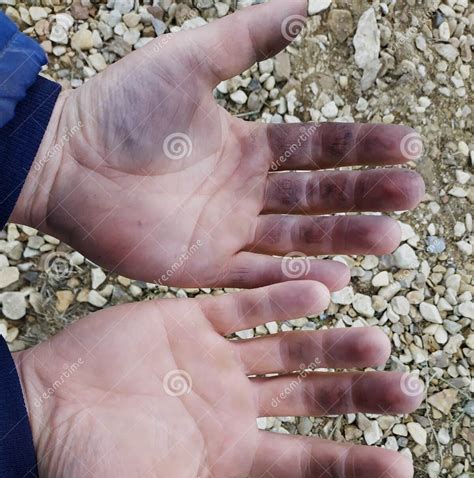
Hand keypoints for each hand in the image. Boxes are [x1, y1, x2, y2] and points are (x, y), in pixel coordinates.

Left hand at [16, 0, 423, 289]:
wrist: (68, 160)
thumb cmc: (122, 108)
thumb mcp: (191, 61)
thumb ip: (248, 38)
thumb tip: (306, 2)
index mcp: (249, 147)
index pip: (318, 150)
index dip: (363, 147)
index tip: (408, 145)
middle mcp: (247, 194)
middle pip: (319, 199)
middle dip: (366, 197)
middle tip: (411, 197)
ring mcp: (228, 233)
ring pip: (297, 241)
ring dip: (343, 240)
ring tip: (390, 239)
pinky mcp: (204, 268)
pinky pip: (257, 276)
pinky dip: (293, 279)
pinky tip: (335, 279)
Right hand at [16, 282, 423, 477]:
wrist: (42, 412)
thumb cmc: (89, 473)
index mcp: (233, 448)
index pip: (309, 458)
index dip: (355, 464)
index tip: (402, 469)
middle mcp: (235, 401)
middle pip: (313, 396)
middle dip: (360, 393)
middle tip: (408, 389)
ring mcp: (216, 358)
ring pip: (290, 347)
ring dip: (332, 344)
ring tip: (375, 342)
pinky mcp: (191, 319)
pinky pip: (244, 305)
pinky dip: (281, 298)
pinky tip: (322, 290)